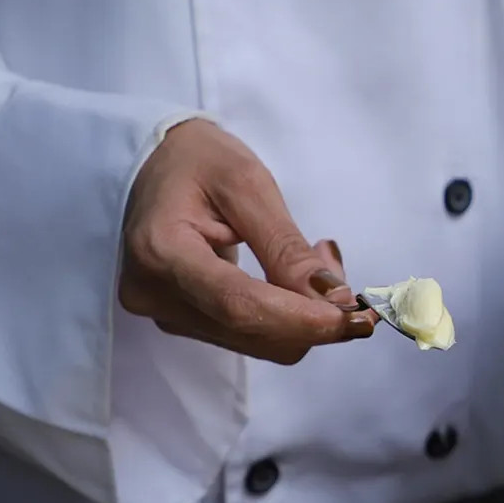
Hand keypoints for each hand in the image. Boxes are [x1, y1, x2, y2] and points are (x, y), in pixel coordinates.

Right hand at [120, 119, 373, 363]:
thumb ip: (285, 246)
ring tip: (317, 267)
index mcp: (162, 251)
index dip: (299, 318)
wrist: (152, 164)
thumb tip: (331, 298)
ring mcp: (167, 314)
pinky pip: (248, 335)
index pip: (238, 304)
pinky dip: (285, 319)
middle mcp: (156, 295)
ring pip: (257, 342)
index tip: (350, 315)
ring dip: (303, 319)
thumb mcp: (246, 183)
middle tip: (350, 286)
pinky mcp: (184, 322)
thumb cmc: (195, 160)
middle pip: (251, 332)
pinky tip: (293, 282)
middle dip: (313, 319)